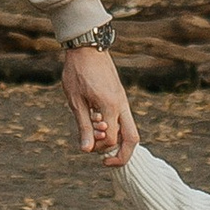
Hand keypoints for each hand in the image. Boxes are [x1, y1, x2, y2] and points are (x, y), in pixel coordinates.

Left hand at [59, 42, 138, 167]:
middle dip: (122, 155)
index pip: (112, 139)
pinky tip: (98, 125)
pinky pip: (123, 119)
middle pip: (133, 139)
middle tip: (106, 162)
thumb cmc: (77, 72)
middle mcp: (122, 105)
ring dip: (117, 140)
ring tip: (97, 138)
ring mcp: (123, 101)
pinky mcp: (120, 97)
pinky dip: (115, 128)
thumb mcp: (76, 101)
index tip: (87, 145)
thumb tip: (87, 150)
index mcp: (110, 107)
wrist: (86, 46)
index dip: (99, 147)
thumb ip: (84, 126)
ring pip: (130, 129)